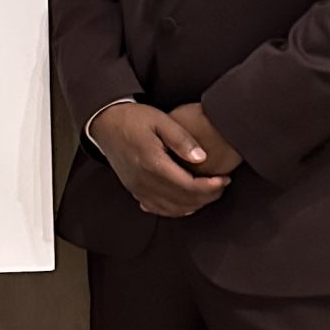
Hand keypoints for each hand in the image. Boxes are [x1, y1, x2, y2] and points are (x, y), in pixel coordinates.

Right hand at [88, 101, 230, 218]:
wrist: (106, 123)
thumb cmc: (133, 119)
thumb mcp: (161, 120)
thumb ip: (181, 139)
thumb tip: (201, 158)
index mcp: (152, 163)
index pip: (188, 186)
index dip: (210, 187)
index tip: (224, 179)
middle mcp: (144, 180)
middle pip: (183, 201)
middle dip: (207, 197)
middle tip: (221, 185)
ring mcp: (137, 188)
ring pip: (171, 209)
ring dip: (194, 204)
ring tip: (208, 192)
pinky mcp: (134, 190)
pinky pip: (158, 209)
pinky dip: (176, 209)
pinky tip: (186, 202)